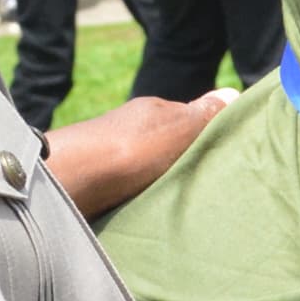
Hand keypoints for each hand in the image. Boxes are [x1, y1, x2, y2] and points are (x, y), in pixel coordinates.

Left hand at [42, 88, 228, 218]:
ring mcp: (110, 151)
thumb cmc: (129, 151)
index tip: (229, 157)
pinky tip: (149, 208)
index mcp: (154, 110)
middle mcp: (132, 125)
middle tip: (208, 184)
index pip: (192, 117)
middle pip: (169, 142)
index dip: (211, 135)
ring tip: (181, 201)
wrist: (66, 180)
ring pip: (149, 164)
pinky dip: (142, 192)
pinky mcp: (95, 179)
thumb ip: (204, 115)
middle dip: (186, 159)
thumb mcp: (177, 129)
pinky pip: (129, 184)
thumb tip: (233, 92)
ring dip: (162, 179)